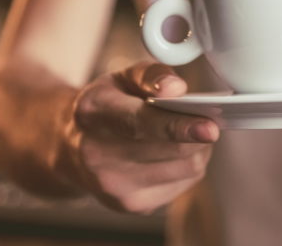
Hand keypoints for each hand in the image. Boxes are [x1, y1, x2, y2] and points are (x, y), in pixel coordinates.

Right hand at [59, 62, 219, 213]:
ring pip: (186, 168)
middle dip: (198, 133)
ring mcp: (113, 186)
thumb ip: (151, 75)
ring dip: (198, 149)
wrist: (71, 146)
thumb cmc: (106, 105)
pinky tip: (174, 154)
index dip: (177, 126)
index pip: (139, 122)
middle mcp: (97, 154)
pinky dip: (189, 166)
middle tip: (206, 117)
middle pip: (170, 150)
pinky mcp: (131, 206)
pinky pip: (185, 184)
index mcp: (94, 113)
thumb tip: (177, 88)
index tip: (209, 128)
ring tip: (188, 133)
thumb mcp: (122, 77)